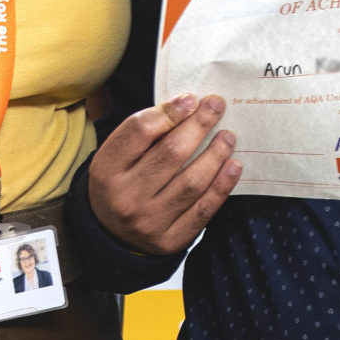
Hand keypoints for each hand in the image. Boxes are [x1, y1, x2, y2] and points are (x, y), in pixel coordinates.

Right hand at [87, 94, 242, 256]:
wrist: (111, 235)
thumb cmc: (119, 183)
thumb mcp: (115, 155)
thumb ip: (143, 130)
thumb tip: (188, 104)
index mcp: (107, 170)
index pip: (140, 131)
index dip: (170, 111)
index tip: (191, 99)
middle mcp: (126, 197)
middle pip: (171, 153)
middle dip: (199, 125)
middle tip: (217, 107)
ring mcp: (149, 222)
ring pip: (192, 182)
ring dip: (216, 154)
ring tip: (227, 137)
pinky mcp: (170, 240)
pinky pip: (203, 210)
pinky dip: (222, 186)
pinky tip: (233, 166)